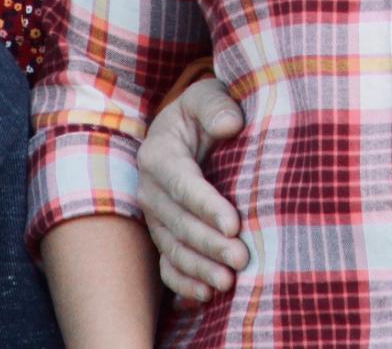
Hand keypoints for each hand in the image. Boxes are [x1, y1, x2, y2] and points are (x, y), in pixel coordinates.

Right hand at [137, 75, 246, 302]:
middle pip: (177, 223)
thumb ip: (216, 105)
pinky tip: (207, 295)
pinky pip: (166, 266)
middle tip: (242, 258)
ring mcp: (154, 218)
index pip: (181, 183)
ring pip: (173, 248)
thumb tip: (230, 124)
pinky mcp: (162, 236)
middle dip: (209, 243)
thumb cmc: (206, 111)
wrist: (190, 129)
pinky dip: (184, 283)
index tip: (234, 223)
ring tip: (229, 282)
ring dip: (200, 268)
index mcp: (159, 153)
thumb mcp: (209, 96)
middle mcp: (150, 189)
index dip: (206, 205)